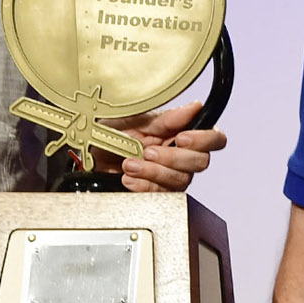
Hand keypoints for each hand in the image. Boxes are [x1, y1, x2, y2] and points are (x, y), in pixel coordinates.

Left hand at [100, 99, 226, 193]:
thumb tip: (195, 107)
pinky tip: (129, 178)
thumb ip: (168, 117)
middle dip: (173, 157)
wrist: (89, 154)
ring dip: (154, 171)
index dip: (204, 139)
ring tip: (131, 163)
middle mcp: (180, 156)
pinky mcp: (156, 192)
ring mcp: (169, 175)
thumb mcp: (137, 119)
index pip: (214, 139)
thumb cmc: (112, 133)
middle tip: (149, 151)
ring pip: (180, 180)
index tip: (182, 138)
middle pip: (200, 162)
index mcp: (181, 133)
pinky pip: (161, 195)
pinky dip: (143, 185)